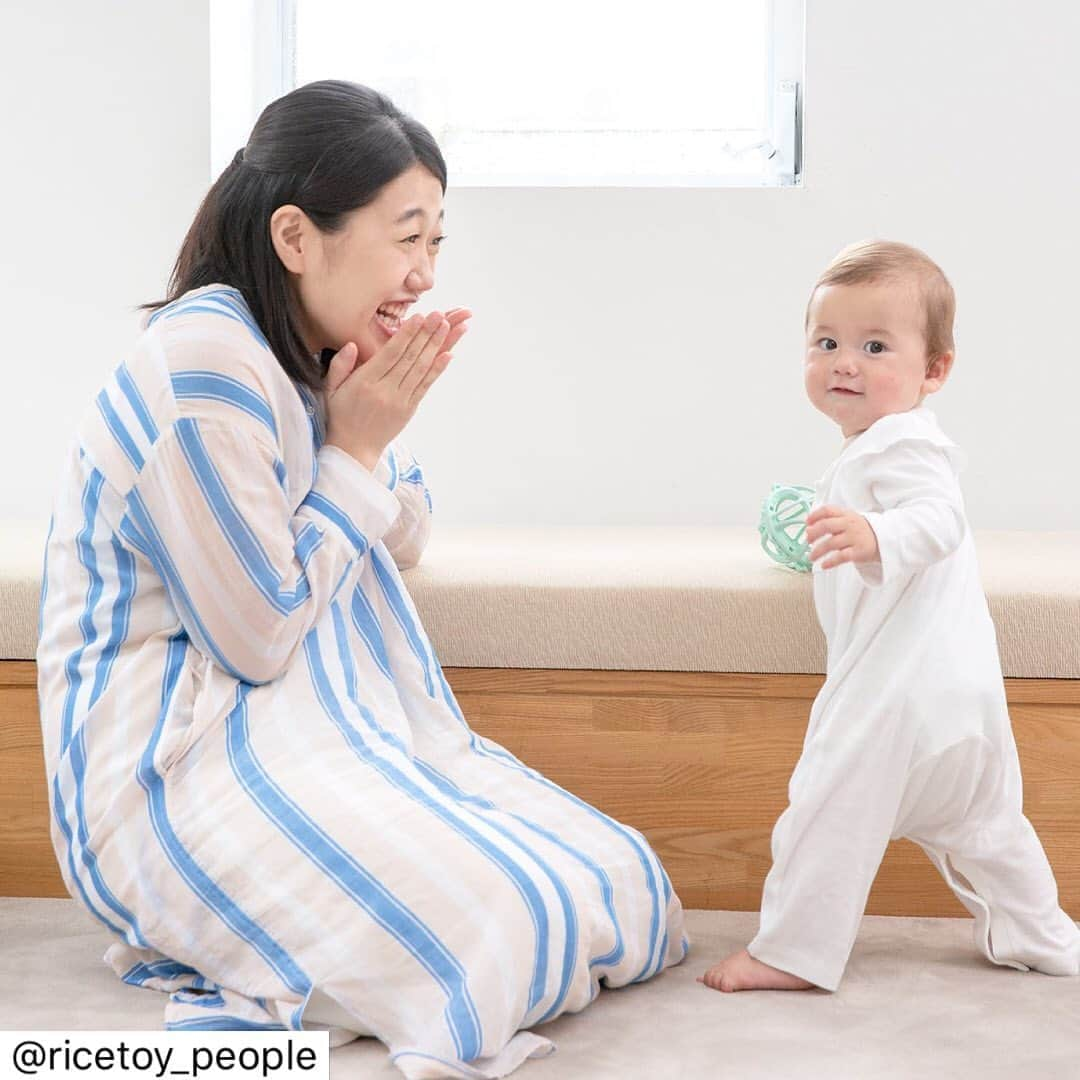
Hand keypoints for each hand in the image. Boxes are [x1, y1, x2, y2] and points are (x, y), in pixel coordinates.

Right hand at [323, 309, 467, 470]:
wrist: (354, 449)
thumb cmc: (341, 415)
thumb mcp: (330, 389)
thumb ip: (339, 365)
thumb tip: (351, 344)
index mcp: (365, 383)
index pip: (390, 354)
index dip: (407, 335)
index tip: (420, 317)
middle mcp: (385, 391)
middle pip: (410, 358)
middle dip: (426, 334)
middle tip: (441, 315)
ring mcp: (400, 401)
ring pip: (421, 369)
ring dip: (436, 346)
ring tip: (448, 327)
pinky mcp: (409, 409)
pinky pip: (425, 386)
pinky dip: (438, 370)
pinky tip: (448, 355)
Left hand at [805, 505, 878, 569]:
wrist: (884, 539)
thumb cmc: (860, 530)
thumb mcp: (848, 520)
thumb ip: (831, 521)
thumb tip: (809, 529)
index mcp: (846, 514)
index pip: (827, 510)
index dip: (815, 515)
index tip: (806, 523)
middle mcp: (849, 524)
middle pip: (826, 526)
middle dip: (813, 533)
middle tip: (808, 540)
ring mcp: (854, 537)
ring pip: (831, 544)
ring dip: (817, 551)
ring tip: (811, 557)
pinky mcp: (859, 552)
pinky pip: (841, 557)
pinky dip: (830, 562)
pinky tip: (823, 565)